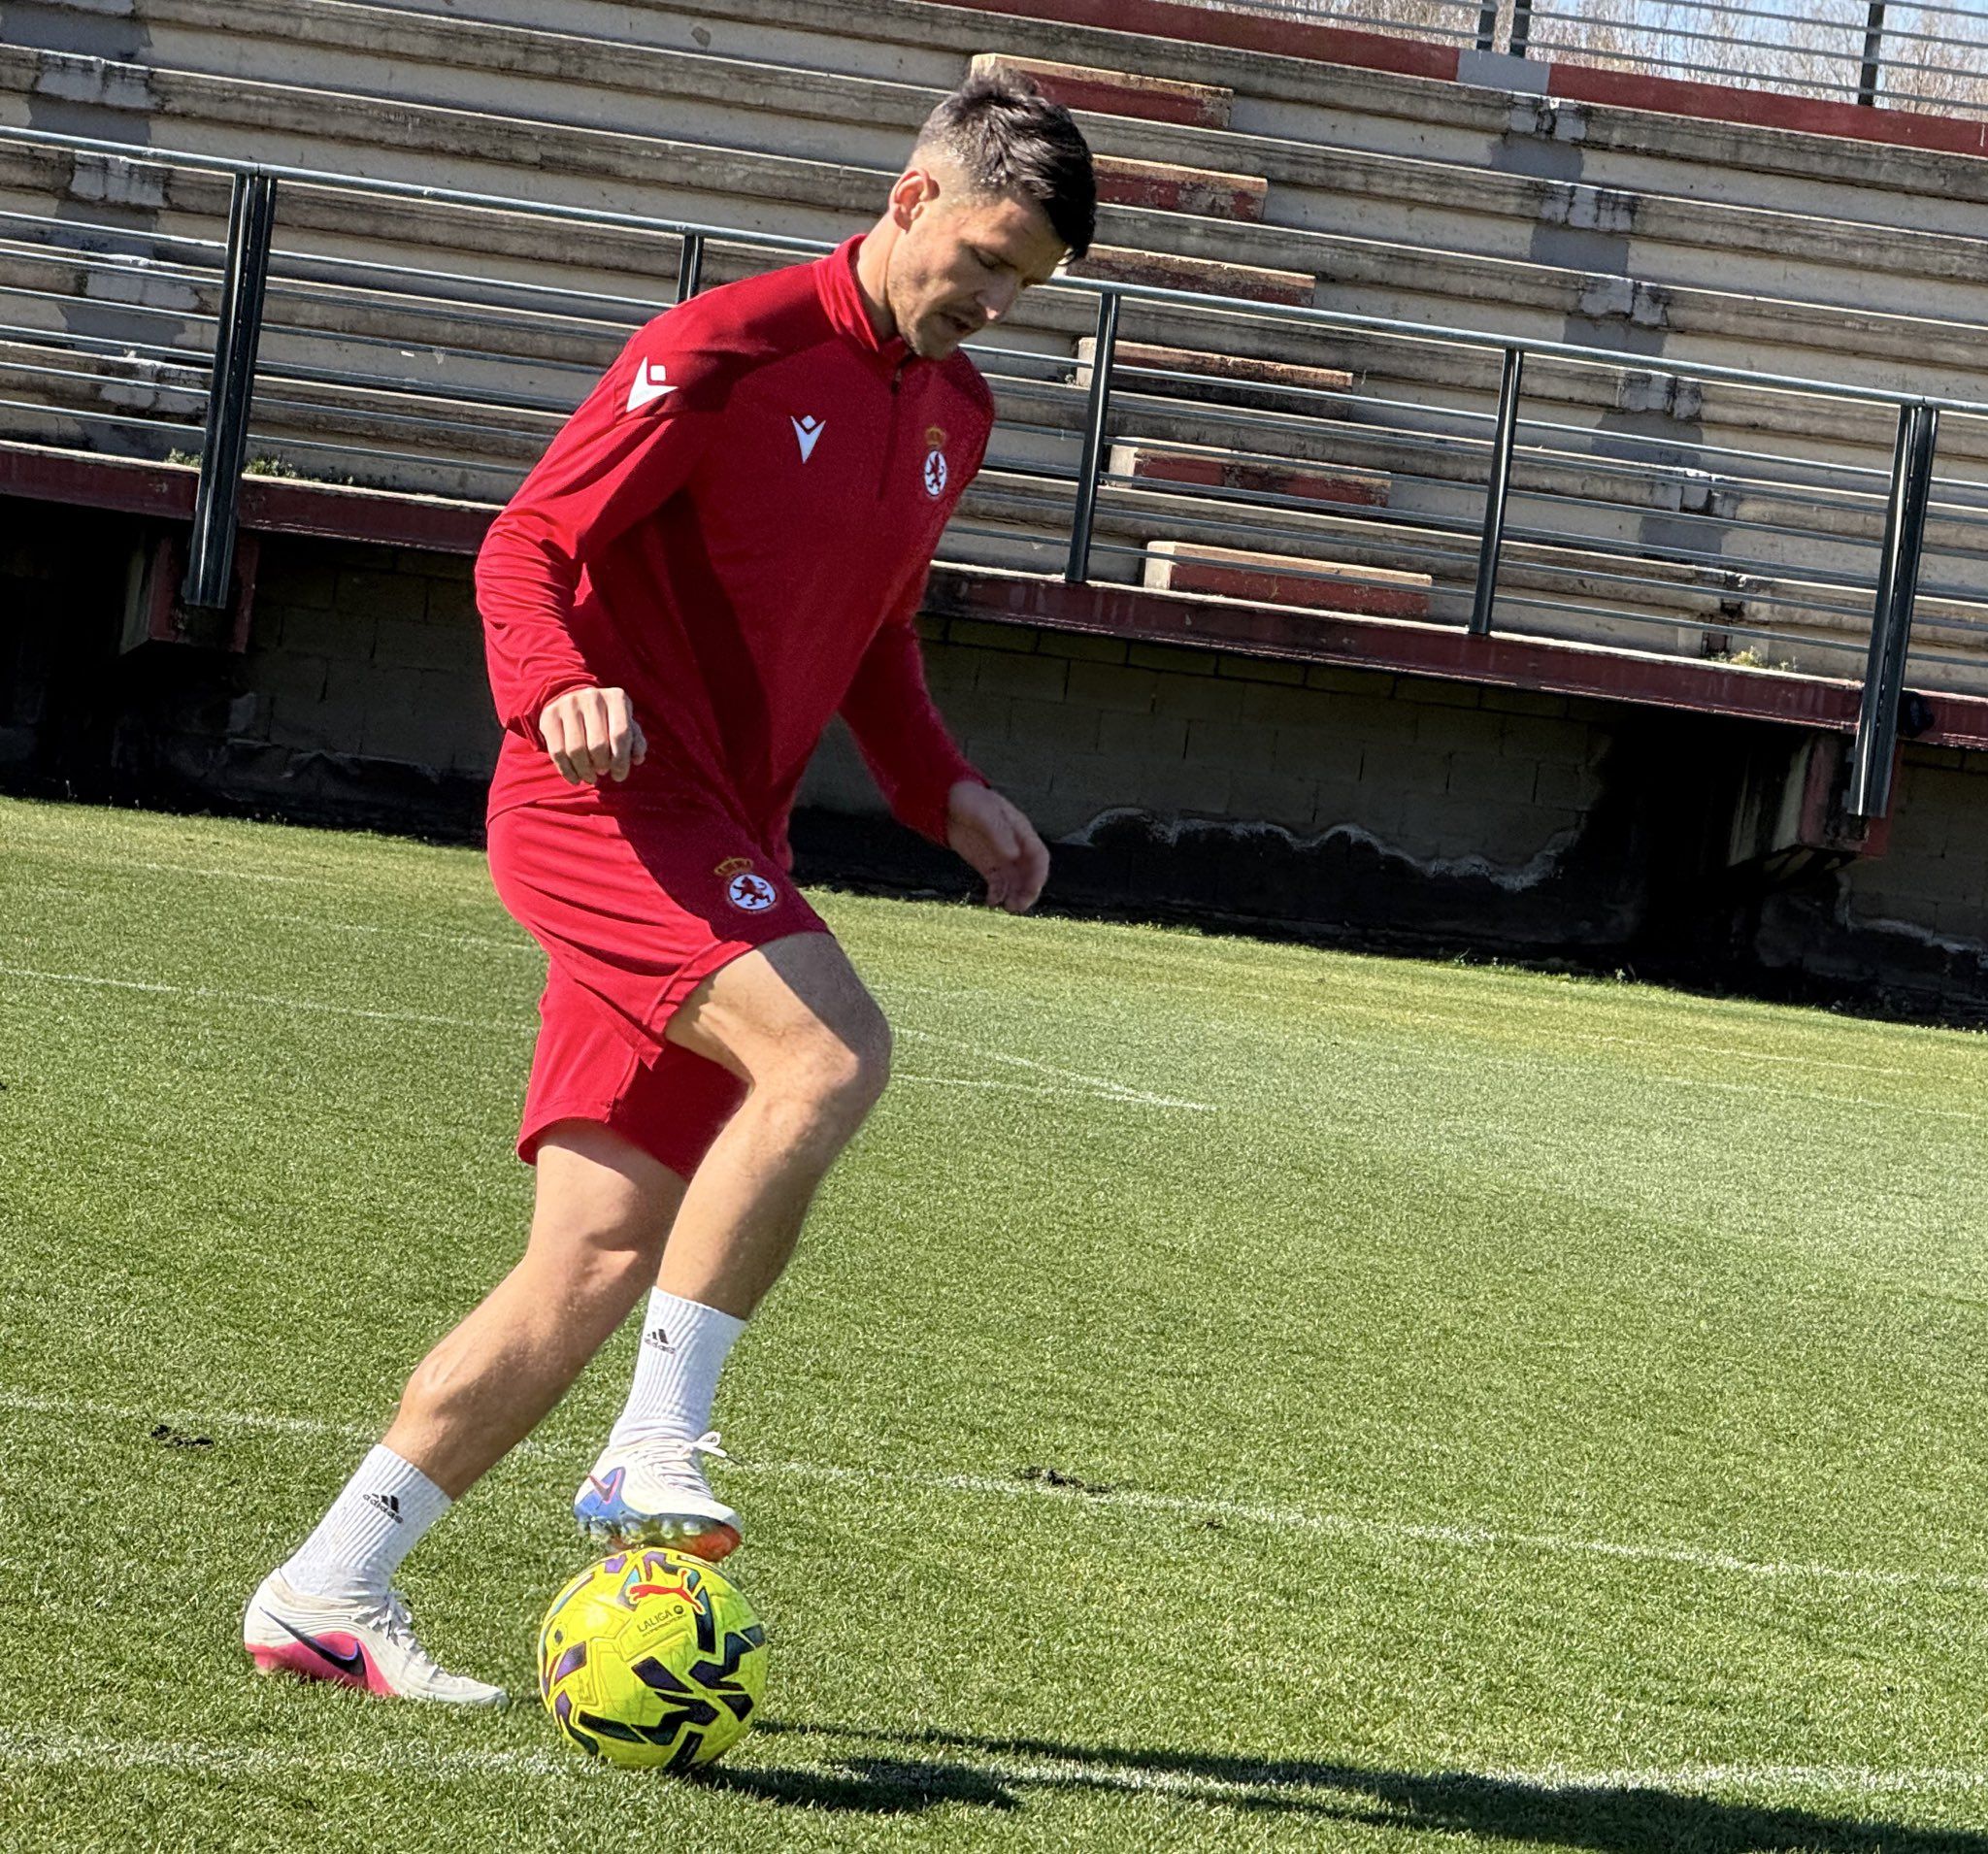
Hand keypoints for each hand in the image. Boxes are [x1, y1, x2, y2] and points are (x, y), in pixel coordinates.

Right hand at [538, 686, 646, 785]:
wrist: (575, 701)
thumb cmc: (609, 720)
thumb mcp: (627, 726)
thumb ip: (636, 743)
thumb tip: (637, 759)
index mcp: (617, 698)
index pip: (621, 734)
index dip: (621, 761)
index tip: (619, 776)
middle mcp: (592, 696)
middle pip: (597, 744)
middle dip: (602, 766)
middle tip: (603, 772)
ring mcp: (568, 704)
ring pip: (576, 750)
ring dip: (585, 771)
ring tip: (591, 777)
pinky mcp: (549, 715)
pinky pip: (557, 752)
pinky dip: (567, 771)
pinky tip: (576, 778)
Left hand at [945, 780, 1048, 913]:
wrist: (948, 802)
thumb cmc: (970, 801)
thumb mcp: (983, 812)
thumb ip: (999, 832)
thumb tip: (1014, 855)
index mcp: (1020, 831)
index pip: (1039, 856)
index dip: (1039, 874)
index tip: (1033, 889)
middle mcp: (1015, 847)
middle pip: (1030, 873)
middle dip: (1028, 891)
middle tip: (1018, 905)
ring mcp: (1002, 857)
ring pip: (1016, 882)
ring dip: (1015, 896)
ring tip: (1007, 908)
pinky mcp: (988, 866)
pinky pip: (998, 884)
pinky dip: (997, 895)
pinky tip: (991, 901)